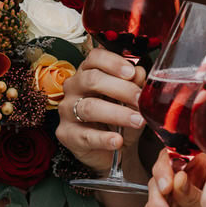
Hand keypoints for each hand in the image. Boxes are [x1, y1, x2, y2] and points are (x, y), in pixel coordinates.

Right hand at [53, 47, 145, 172]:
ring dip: (117, 114)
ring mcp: (67, 110)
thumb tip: (139, 73)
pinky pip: (85, 135)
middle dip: (121, 89)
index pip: (95, 58)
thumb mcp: (131, 101)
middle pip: (92, 79)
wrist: (113, 148)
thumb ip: (135, 86)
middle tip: (140, 99)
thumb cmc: (120, 119)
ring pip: (89, 107)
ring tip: (137, 121)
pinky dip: (104, 139)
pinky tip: (118, 140)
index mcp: (88, 72)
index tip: (131, 72)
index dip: (113, 62)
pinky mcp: (66, 134)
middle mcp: (74, 88)